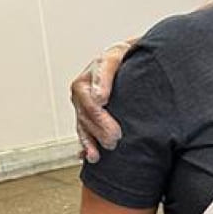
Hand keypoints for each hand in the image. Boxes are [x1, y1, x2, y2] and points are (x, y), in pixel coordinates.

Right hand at [71, 41, 132, 162]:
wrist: (130, 58)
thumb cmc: (125, 57)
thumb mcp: (116, 57)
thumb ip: (106, 74)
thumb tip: (99, 98)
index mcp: (86, 80)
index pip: (88, 99)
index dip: (97, 111)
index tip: (106, 118)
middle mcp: (82, 94)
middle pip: (87, 115)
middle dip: (99, 129)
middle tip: (115, 139)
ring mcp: (84, 106)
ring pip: (84, 126)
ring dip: (90, 141)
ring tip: (97, 155)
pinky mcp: (90, 116)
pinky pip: (84, 132)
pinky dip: (85, 145)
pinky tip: (87, 157)